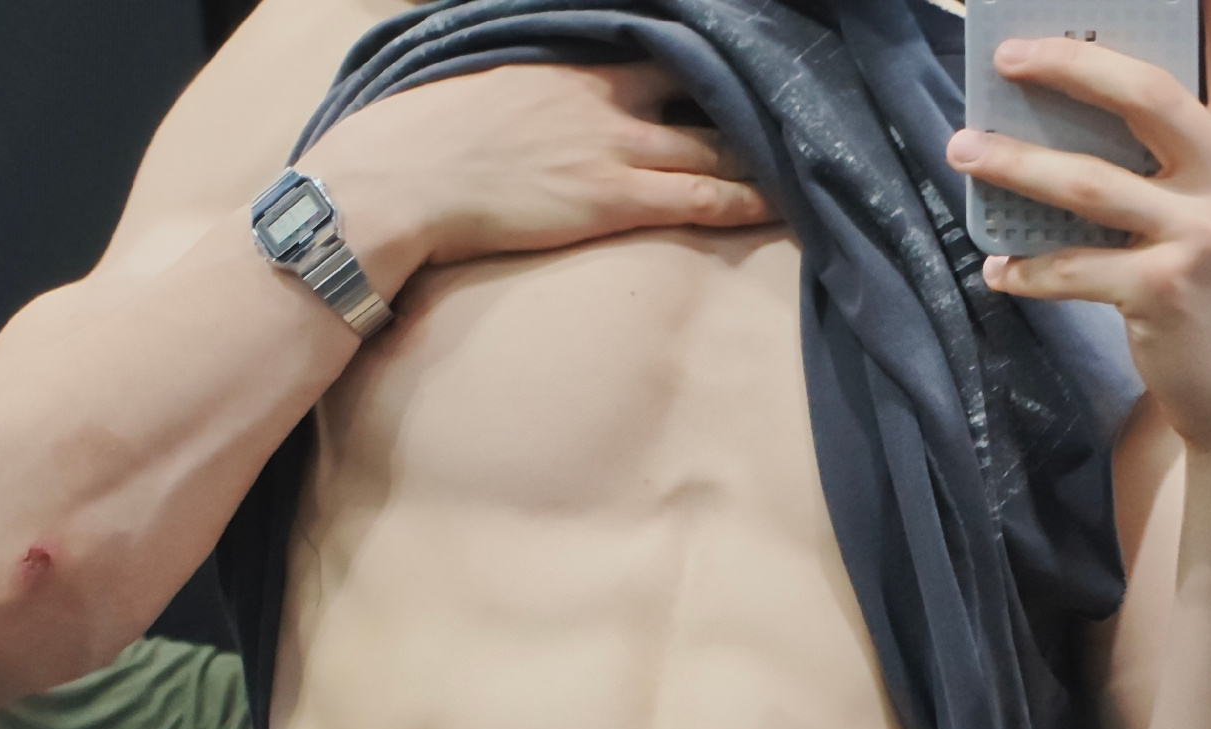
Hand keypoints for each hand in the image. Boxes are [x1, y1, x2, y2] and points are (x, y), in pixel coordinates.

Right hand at [300, 62, 773, 296]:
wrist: (401, 179)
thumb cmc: (425, 139)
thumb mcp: (487, 84)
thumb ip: (531, 81)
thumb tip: (536, 92)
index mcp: (571, 62)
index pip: (658, 45)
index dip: (702, 54)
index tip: (740, 52)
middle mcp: (604, 94)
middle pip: (698, 87)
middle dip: (747, 96)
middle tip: (797, 101)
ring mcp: (613, 145)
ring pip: (711, 142)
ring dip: (760, 151)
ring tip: (809, 157)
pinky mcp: (612, 198)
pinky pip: (698, 195)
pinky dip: (745, 197)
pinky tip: (783, 201)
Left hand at [945, 0, 1210, 460]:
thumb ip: (1194, 151)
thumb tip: (1091, 110)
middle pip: (1146, 92)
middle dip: (1068, 64)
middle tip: (1007, 55)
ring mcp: (1200, 236)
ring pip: (1087, 182)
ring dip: (1014, 164)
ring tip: (963, 149)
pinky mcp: (1161, 294)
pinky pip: (1070, 270)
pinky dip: (1025, 270)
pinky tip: (996, 268)